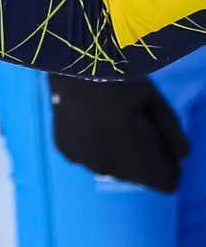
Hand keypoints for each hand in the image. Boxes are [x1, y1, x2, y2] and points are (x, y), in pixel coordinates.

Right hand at [49, 76, 190, 193]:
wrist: (72, 64)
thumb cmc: (120, 80)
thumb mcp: (156, 102)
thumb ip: (171, 132)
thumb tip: (182, 155)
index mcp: (135, 156)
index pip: (164, 182)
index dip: (170, 167)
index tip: (166, 146)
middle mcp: (109, 167)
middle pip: (138, 178)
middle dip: (143, 161)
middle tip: (139, 129)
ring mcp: (84, 161)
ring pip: (112, 170)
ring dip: (118, 156)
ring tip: (113, 126)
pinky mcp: (66, 152)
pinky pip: (90, 160)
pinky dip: (96, 149)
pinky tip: (92, 126)